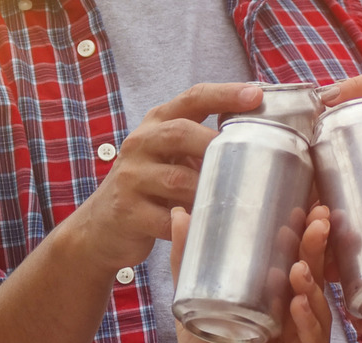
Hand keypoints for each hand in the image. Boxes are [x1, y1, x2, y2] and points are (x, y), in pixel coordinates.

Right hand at [70, 83, 262, 273]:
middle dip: (216, 144)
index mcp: (156, 124)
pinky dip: (191, 225)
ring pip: (176, 180)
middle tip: (251, 157)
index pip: (192, 98)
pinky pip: (167, 220)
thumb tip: (260, 138)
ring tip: (237, 200)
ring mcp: (131, 178)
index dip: (225, 94)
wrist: (101, 226)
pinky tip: (209, 229)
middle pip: (180, 133)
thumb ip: (202, 143)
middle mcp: (140, 144)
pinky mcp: (128, 213)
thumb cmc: (150, 186)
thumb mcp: (170, 155)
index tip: (256, 94)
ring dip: (208, 192)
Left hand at [166, 205, 332, 342]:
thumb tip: (180, 213)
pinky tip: (298, 306)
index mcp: (281, 292)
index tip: (307, 205)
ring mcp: (309, 337)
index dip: (305, 231)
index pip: (298, 255)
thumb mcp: (196, 301)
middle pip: (314, 272)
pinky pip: (315, 339)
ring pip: (318, 303)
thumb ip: (188, 261)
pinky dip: (308, 321)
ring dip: (311, 282)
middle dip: (316, 247)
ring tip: (299, 266)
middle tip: (315, 222)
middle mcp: (300, 310)